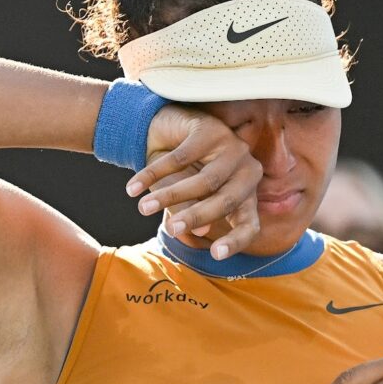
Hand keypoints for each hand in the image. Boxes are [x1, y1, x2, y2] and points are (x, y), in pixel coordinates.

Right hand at [126, 105, 262, 258]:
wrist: (162, 132)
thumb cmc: (178, 172)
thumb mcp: (183, 199)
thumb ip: (191, 213)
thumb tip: (200, 233)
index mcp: (246, 196)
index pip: (249, 225)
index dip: (235, 241)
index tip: (215, 254)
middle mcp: (247, 171)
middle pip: (226, 202)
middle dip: (196, 217)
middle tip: (171, 230)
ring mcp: (233, 147)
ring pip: (205, 181)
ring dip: (170, 196)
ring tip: (143, 208)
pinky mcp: (211, 129)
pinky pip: (182, 157)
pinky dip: (154, 173)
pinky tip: (133, 187)